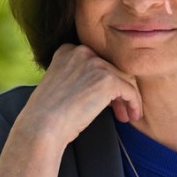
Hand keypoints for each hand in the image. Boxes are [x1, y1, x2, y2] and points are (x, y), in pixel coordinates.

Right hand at [15, 43, 141, 148]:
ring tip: (126, 116)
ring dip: (127, 99)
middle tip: (120, 110)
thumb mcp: (58, 85)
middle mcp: (82, 52)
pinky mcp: (107, 79)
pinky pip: (130, 91)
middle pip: (112, 68)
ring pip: (124, 79)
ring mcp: (95, 64)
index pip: (96, 62)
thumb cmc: (46, 114)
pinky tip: (131, 116)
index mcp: (67, 51)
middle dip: (117, 91)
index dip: (104, 81)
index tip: (105, 99)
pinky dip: (134, 104)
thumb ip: (76, 77)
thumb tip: (100, 87)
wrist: (42, 126)